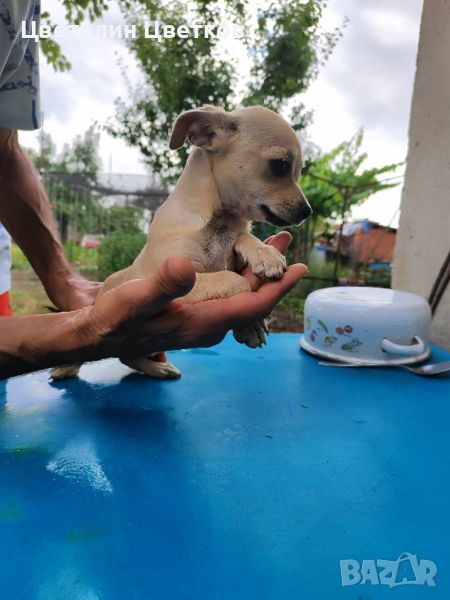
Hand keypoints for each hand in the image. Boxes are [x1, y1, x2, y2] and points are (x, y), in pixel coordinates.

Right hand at [74, 232, 306, 358]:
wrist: (103, 335)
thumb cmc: (118, 318)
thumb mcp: (136, 299)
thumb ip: (162, 285)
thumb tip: (184, 265)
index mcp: (206, 322)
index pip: (253, 306)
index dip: (278, 288)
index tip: (300, 268)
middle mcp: (212, 326)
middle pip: (253, 299)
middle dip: (273, 272)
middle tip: (286, 241)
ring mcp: (206, 322)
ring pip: (242, 298)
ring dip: (258, 272)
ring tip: (271, 244)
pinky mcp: (197, 316)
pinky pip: (229, 298)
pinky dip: (240, 277)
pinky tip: (240, 260)